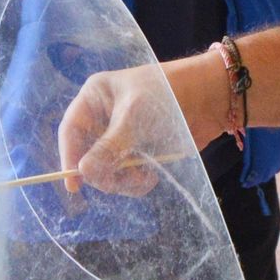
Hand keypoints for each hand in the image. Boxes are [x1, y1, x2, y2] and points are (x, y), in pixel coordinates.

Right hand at [57, 54, 229, 195]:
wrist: (211, 97)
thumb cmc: (168, 95)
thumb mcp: (134, 117)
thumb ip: (109, 147)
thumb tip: (83, 173)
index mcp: (96, 98)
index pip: (71, 130)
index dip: (68, 156)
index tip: (73, 184)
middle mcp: (105, 118)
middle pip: (88, 156)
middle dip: (104, 172)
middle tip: (120, 182)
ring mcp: (123, 137)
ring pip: (108, 170)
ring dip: (123, 180)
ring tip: (144, 178)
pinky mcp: (141, 152)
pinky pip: (128, 176)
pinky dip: (137, 181)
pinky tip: (152, 177)